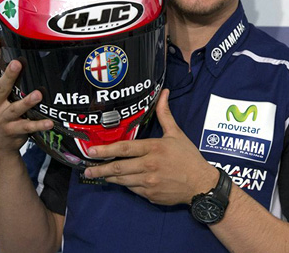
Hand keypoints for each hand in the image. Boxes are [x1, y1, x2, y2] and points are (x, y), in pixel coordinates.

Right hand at [0, 39, 52, 159]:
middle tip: (17, 63)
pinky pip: (28, 127)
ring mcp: (3, 119)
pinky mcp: (14, 131)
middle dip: (8, 76)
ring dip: (27, 102)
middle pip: (1, 88)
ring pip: (16, 109)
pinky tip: (50, 122)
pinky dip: (39, 125)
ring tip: (38, 94)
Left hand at [84, 89, 218, 205]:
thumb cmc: (188, 157)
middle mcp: (149, 166)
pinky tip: (120, 180)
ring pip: (122, 180)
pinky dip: (125, 184)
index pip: (125, 149)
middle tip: (86, 169)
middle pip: (118, 168)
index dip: (106, 150)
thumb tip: (164, 93)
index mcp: (154, 148)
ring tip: (97, 175)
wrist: (201, 184)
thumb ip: (165, 114)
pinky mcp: (150, 195)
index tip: (92, 151)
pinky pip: (132, 189)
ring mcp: (148, 182)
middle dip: (100, 169)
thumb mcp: (177, 134)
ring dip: (109, 177)